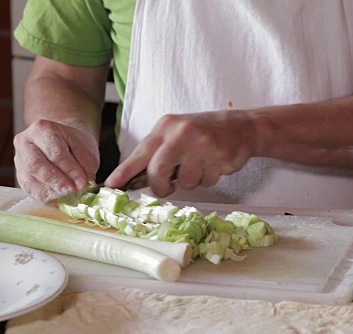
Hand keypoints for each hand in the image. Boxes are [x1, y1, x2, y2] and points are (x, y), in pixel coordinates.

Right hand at [14, 119, 99, 202]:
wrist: (63, 143)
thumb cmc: (74, 145)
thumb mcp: (85, 149)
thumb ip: (84, 167)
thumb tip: (82, 187)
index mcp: (42, 129)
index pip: (56, 153)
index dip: (70, 170)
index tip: (83, 183)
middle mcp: (25, 142)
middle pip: (37, 165)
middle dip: (57, 181)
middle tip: (73, 192)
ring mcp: (19, 160)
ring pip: (31, 179)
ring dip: (51, 191)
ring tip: (68, 198)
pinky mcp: (20, 176)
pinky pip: (31, 189)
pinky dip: (47, 196)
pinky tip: (60, 200)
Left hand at [105, 110, 257, 196]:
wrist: (241, 127)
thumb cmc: (203, 133)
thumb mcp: (176, 134)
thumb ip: (157, 153)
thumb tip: (133, 180)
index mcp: (166, 126)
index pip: (140, 153)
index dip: (124, 172)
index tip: (111, 185)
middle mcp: (181, 133)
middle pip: (158, 172)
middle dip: (161, 187)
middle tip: (167, 187)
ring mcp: (201, 145)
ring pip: (184, 182)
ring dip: (191, 181)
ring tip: (200, 165)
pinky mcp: (218, 157)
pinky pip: (205, 182)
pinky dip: (208, 179)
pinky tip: (213, 164)